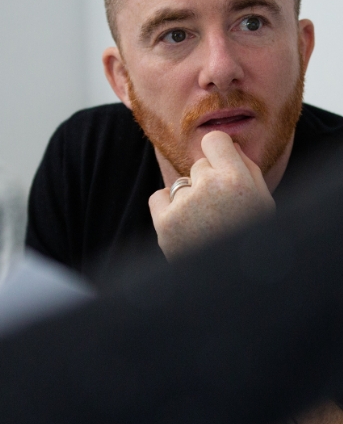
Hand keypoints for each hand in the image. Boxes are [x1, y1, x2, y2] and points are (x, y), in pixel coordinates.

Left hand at [149, 130, 274, 260]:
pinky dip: (168, 208)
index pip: (214, 139)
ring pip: (181, 182)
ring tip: (206, 224)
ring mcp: (184, 207)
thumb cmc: (252, 240)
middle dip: (208, 182)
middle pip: (198, 165)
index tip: (222, 167)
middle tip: (221, 210)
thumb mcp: (264, 204)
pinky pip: (158, 197)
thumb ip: (248, 170)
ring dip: (190, 198)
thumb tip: (230, 145)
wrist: (233, 283)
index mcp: (239, 182)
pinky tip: (186, 226)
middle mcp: (210, 189)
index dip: (219, 153)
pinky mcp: (164, 225)